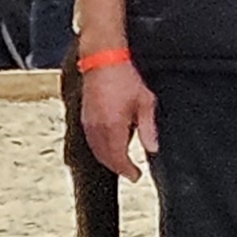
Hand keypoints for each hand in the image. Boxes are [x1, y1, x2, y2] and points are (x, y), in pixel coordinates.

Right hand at [81, 58, 159, 177]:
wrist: (103, 59)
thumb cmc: (124, 77)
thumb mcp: (145, 102)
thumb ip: (148, 128)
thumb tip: (152, 148)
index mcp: (112, 126)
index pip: (118, 159)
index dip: (127, 171)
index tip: (136, 176)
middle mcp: (97, 128)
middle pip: (105, 158)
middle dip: (118, 167)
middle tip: (130, 171)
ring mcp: (88, 122)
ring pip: (96, 150)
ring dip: (108, 158)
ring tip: (122, 160)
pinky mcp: (84, 116)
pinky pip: (91, 140)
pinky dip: (101, 147)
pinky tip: (111, 144)